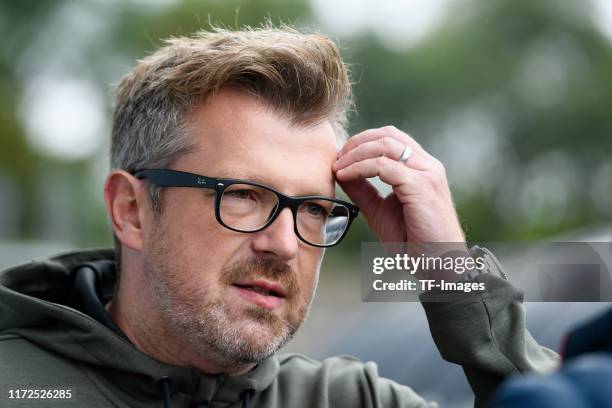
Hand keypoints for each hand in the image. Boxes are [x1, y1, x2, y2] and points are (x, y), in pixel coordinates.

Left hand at [333, 126, 464, 243]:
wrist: (438, 264)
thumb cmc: (414, 241)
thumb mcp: (380, 210)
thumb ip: (363, 191)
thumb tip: (340, 173)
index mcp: (422, 168)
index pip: (391, 138)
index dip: (362, 142)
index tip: (340, 158)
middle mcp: (427, 165)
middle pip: (387, 134)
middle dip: (357, 142)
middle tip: (336, 158)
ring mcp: (426, 173)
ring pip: (385, 145)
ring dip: (355, 153)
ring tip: (338, 167)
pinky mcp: (421, 185)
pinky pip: (383, 167)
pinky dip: (359, 168)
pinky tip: (345, 176)